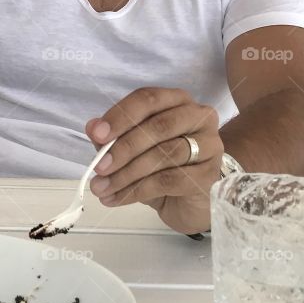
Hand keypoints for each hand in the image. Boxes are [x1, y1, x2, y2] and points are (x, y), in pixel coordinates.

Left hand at [86, 87, 223, 234]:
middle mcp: (198, 116)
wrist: (191, 203)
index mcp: (177, 101)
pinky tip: (118, 198)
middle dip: (123, 148)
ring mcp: (210, 145)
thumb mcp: (132, 152)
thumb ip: (113, 138)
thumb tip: (93, 128)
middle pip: (158, 126)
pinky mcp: (210, 175)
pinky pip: (170, 180)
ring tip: (103, 188)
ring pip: (164, 154)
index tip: (97, 135)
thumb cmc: (162, 169)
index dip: (121, 116)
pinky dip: (138, 190)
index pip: (148, 99)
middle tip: (98, 167)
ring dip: (127, 173)